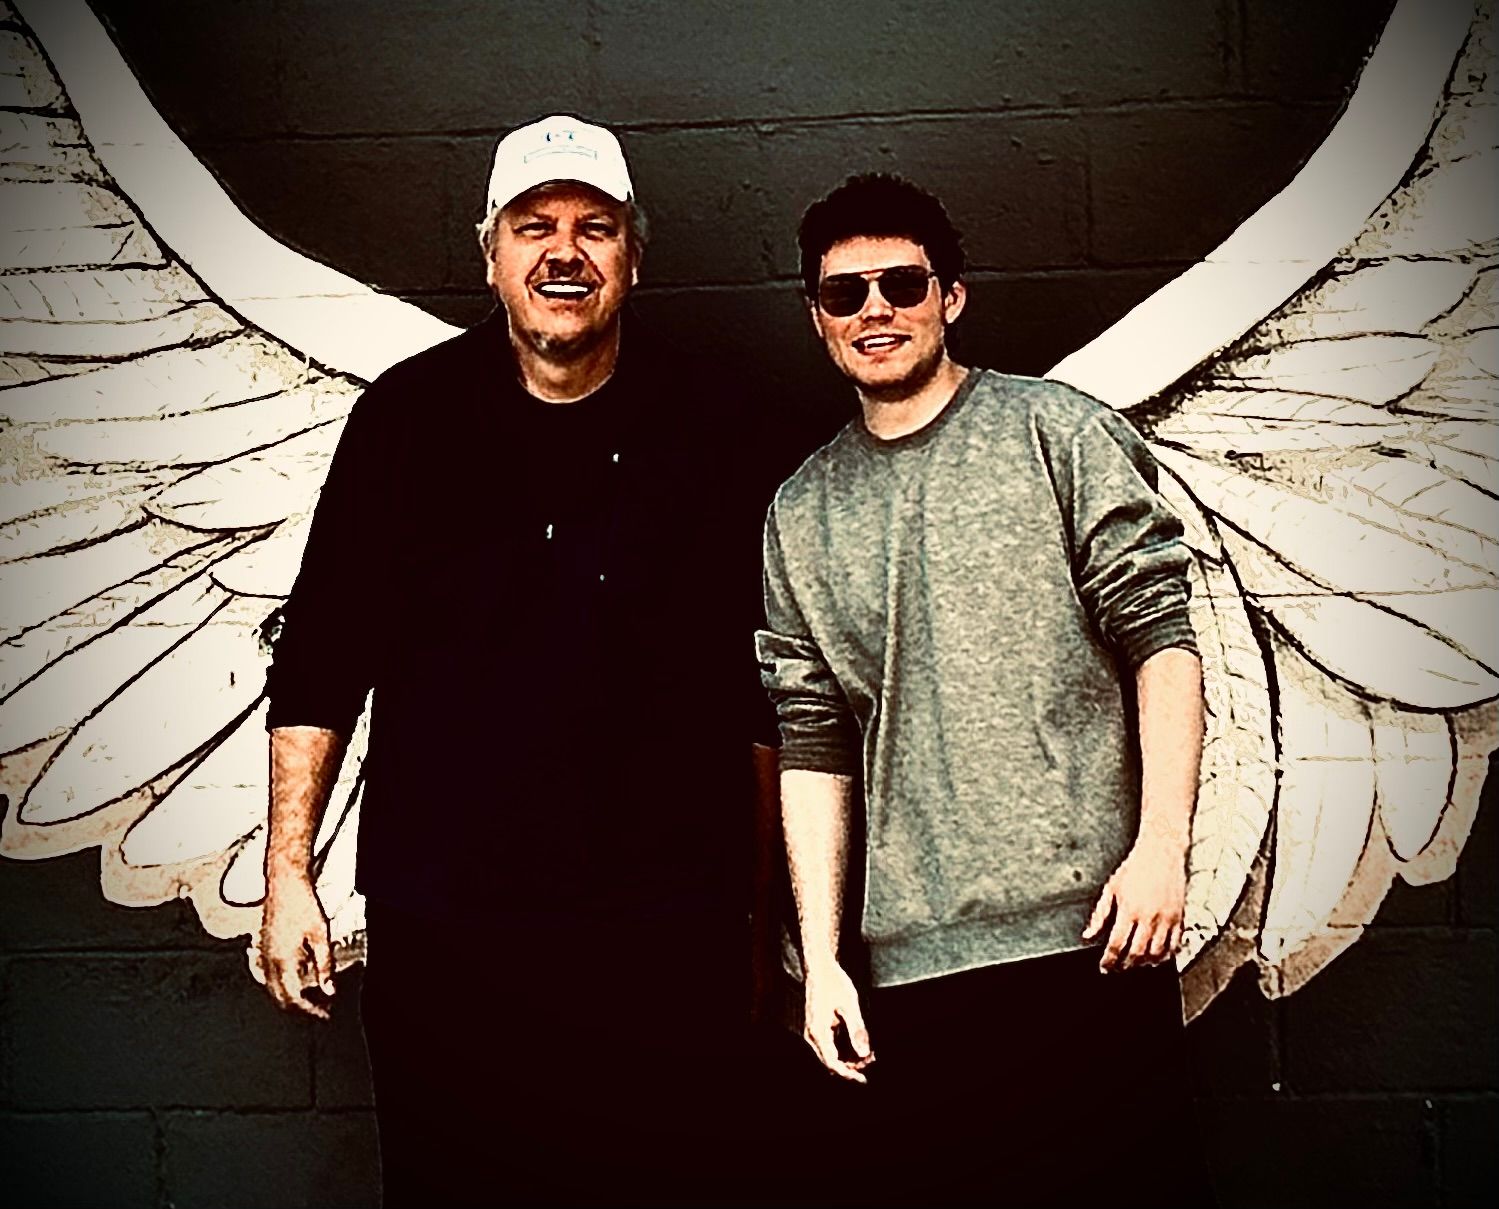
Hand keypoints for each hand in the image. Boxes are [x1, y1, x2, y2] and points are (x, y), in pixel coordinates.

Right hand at [259, 873, 334, 1019]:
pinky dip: (283, 982)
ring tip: (314, 996)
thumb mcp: (321, 935)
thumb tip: (328, 989)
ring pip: (272, 988)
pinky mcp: (262, 947)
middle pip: (280, 997)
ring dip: (291, 996)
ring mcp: (261, 954)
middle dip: (300, 1007)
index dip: (309, 1010)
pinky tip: (299, 977)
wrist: (285, 883)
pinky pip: (268, 975)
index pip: (293, 998)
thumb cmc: (303, 904)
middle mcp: (267, 961)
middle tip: (321, 1008)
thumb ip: (324, 965)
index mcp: (282, 961)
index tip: (324, 1014)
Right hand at [802, 961, 874, 1083]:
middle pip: (830, 1062)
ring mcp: (812, 1032)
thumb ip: (857, 1030)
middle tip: (872, 1060)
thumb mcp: (850, 1005)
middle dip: (851, 1066)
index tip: (864, 1079)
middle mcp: (811, 1035)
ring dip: (849, 1058)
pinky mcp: (817, 1029)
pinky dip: (844, 1049)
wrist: (820, 967)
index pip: (832, 1063)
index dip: (849, 1074)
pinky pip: (829, 1046)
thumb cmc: (834, 982)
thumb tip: (865, 1054)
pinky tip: (859, 1045)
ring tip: (870, 1054)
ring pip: (830, 1055)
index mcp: (818, 1032)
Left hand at [1081, 837, 1185, 972]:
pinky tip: (1157, 957)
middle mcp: (1149, 917)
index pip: (1116, 944)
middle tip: (1119, 968)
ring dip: (1145, 963)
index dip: (1109, 960)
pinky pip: (1175, 945)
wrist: (1161, 853)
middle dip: (1125, 965)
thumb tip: (1088, 935)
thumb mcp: (1111, 888)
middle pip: (1136, 953)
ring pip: (1156, 953)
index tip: (1105, 967)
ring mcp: (1166, 919)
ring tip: (1136, 964)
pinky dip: (1166, 956)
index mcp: (1129, 910)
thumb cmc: (1135, 867)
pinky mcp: (1179, 918)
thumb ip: (1099, 914)